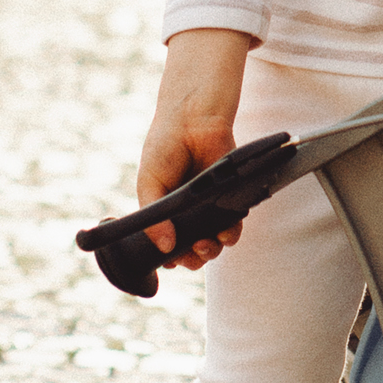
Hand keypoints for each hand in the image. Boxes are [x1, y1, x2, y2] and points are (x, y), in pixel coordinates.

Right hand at [138, 29, 251, 262]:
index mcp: (165, 211)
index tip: (171, 262)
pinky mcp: (230, 196)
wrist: (193, 119)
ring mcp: (209, 206)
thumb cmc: (164, 147)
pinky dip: (231, 232)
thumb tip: (165, 248)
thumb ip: (153, 217)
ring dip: (211, 250)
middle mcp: (188, 212)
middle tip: (192, 254)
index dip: (171, 258)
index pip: (168, 244)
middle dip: (193, 258)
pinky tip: (225, 232)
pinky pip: (233, 223)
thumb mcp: (148, 183)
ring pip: (213, 240)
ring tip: (206, 244)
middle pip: (192, 248)